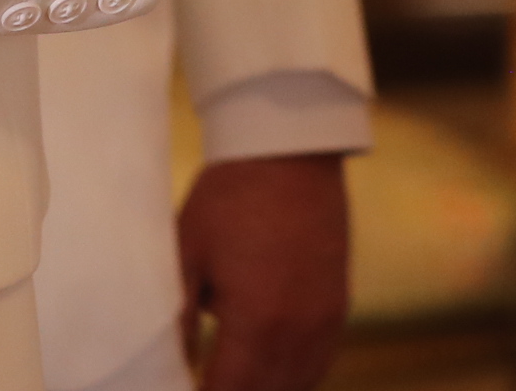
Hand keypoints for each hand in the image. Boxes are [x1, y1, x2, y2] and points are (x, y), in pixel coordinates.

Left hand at [177, 152, 349, 390]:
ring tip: (233, 380)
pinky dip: (295, 378)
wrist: (290, 150)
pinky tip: (270, 373)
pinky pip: (319, 363)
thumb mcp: (189, 256)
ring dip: (265, 390)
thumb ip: (178, 321)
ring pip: (298, 386)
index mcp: (256, 321)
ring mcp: (325, 319)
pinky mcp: (339, 304)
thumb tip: (175, 366)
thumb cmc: (231, 197)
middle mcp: (298, 330)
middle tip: (206, 384)